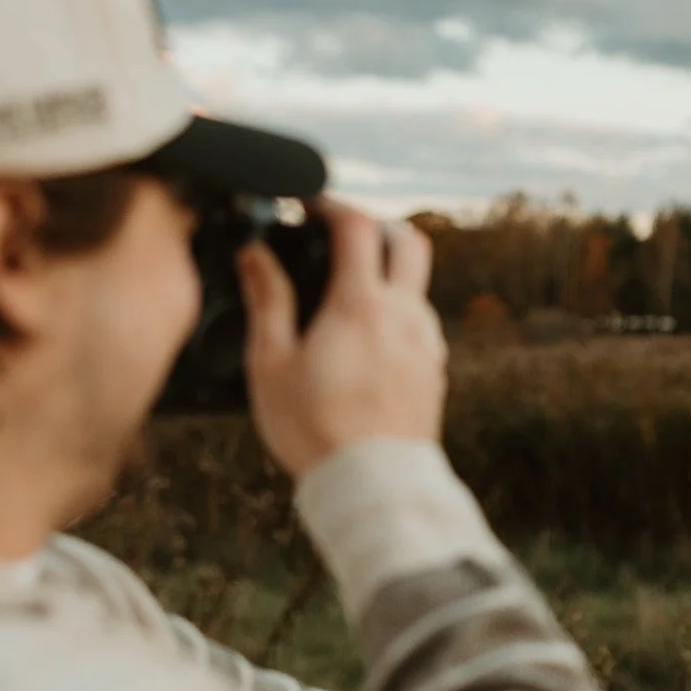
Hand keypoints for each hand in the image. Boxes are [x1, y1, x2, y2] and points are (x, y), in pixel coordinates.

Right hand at [239, 202, 448, 480]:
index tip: (310, 206)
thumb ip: (267, 301)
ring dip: (388, 275)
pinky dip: (398, 314)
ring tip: (348, 295)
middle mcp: (405, 316)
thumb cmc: (314, 429)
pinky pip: (422, 325)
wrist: (373, 486)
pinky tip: (369, 340)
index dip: (332, 205)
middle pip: (410, 240)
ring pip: (418, 286)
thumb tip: (255, 255)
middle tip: (341, 235)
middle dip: (377, 226)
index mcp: (361, 305)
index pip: (358, 226)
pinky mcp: (435, 372)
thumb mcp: (271, 364)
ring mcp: (426, 344)